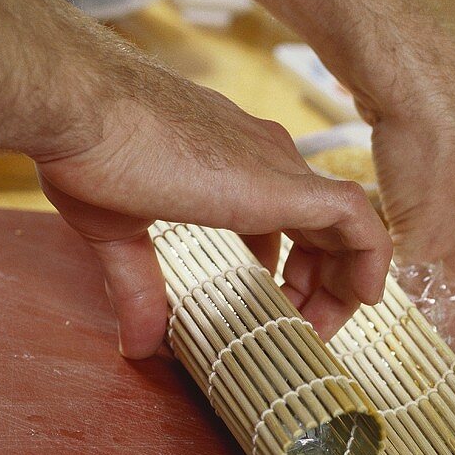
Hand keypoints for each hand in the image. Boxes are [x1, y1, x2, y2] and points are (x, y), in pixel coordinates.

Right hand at [35, 57, 390, 357]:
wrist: (82, 109)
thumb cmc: (91, 151)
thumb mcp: (118, 231)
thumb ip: (140, 286)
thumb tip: (139, 344)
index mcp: (231, 163)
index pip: (284, 218)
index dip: (287, 271)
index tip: (273, 310)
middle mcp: (266, 158)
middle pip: (321, 226)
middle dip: (319, 284)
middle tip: (302, 329)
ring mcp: (279, 167)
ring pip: (347, 224)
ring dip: (345, 281)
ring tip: (326, 327)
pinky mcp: (287, 184)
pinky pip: (358, 220)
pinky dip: (372, 258)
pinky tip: (366, 298)